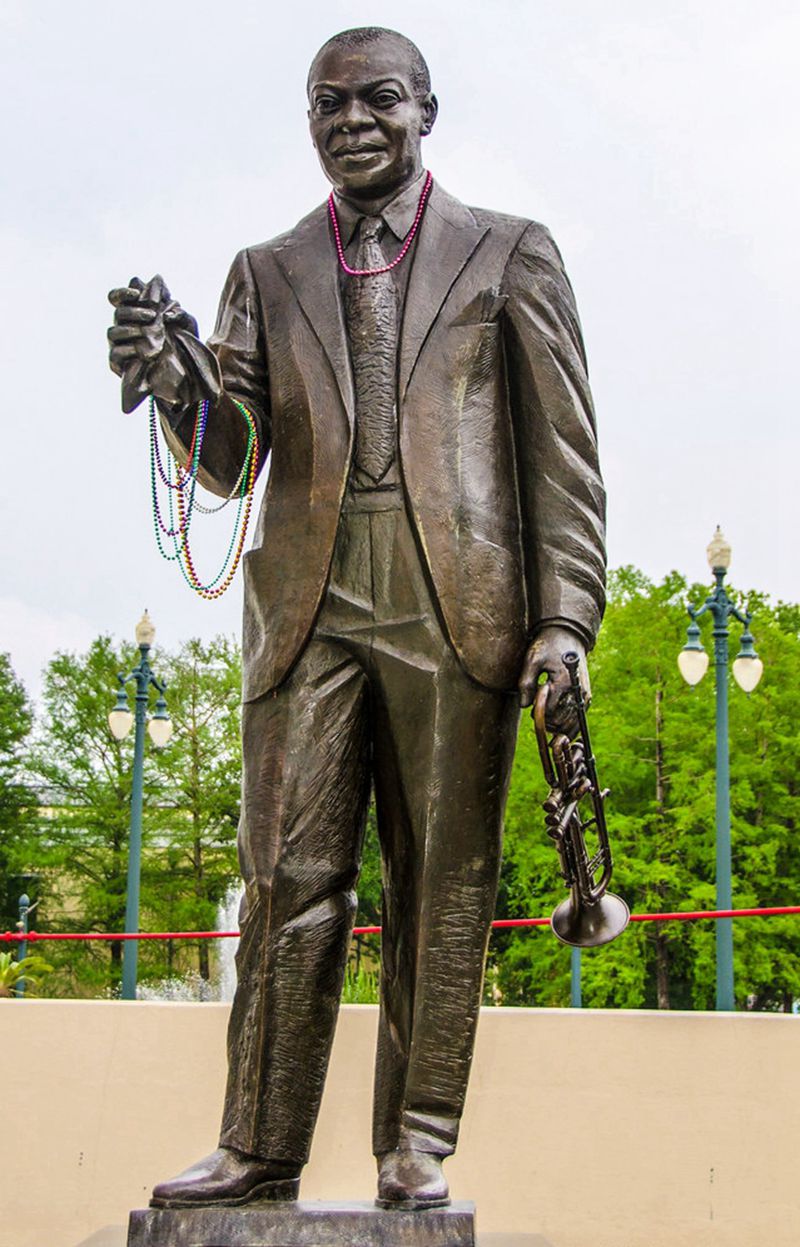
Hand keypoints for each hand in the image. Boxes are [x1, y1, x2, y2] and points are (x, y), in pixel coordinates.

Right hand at [107, 275, 197, 408]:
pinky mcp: (118, 363)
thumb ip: (179, 313)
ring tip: (147, 333)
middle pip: (118, 312)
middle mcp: (123, 326)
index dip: (123, 293)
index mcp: (134, 313)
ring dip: (130, 330)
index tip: (137, 293)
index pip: (117, 298)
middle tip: (152, 315)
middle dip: (134, 311)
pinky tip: (141, 352)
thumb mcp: (186, 325)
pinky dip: (127, 350)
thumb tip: (168, 313)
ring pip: (113, 332)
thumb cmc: (181, 343)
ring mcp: (118, 344)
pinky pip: (116, 354)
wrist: (183, 373)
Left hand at [518, 625, 589, 732]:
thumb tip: (523, 705)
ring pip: (572, 725)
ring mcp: (584, 695)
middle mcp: (578, 691)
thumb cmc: (548, 646)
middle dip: (546, 719)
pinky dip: (568, 725)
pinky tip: (557, 721)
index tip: (532, 700)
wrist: (567, 636)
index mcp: (565, 682)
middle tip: (537, 706)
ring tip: (546, 714)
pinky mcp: (586, 697)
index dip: (537, 710)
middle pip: (560, 721)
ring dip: (557, 726)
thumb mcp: (532, 659)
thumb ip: (526, 682)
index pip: (548, 711)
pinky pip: (578, 719)